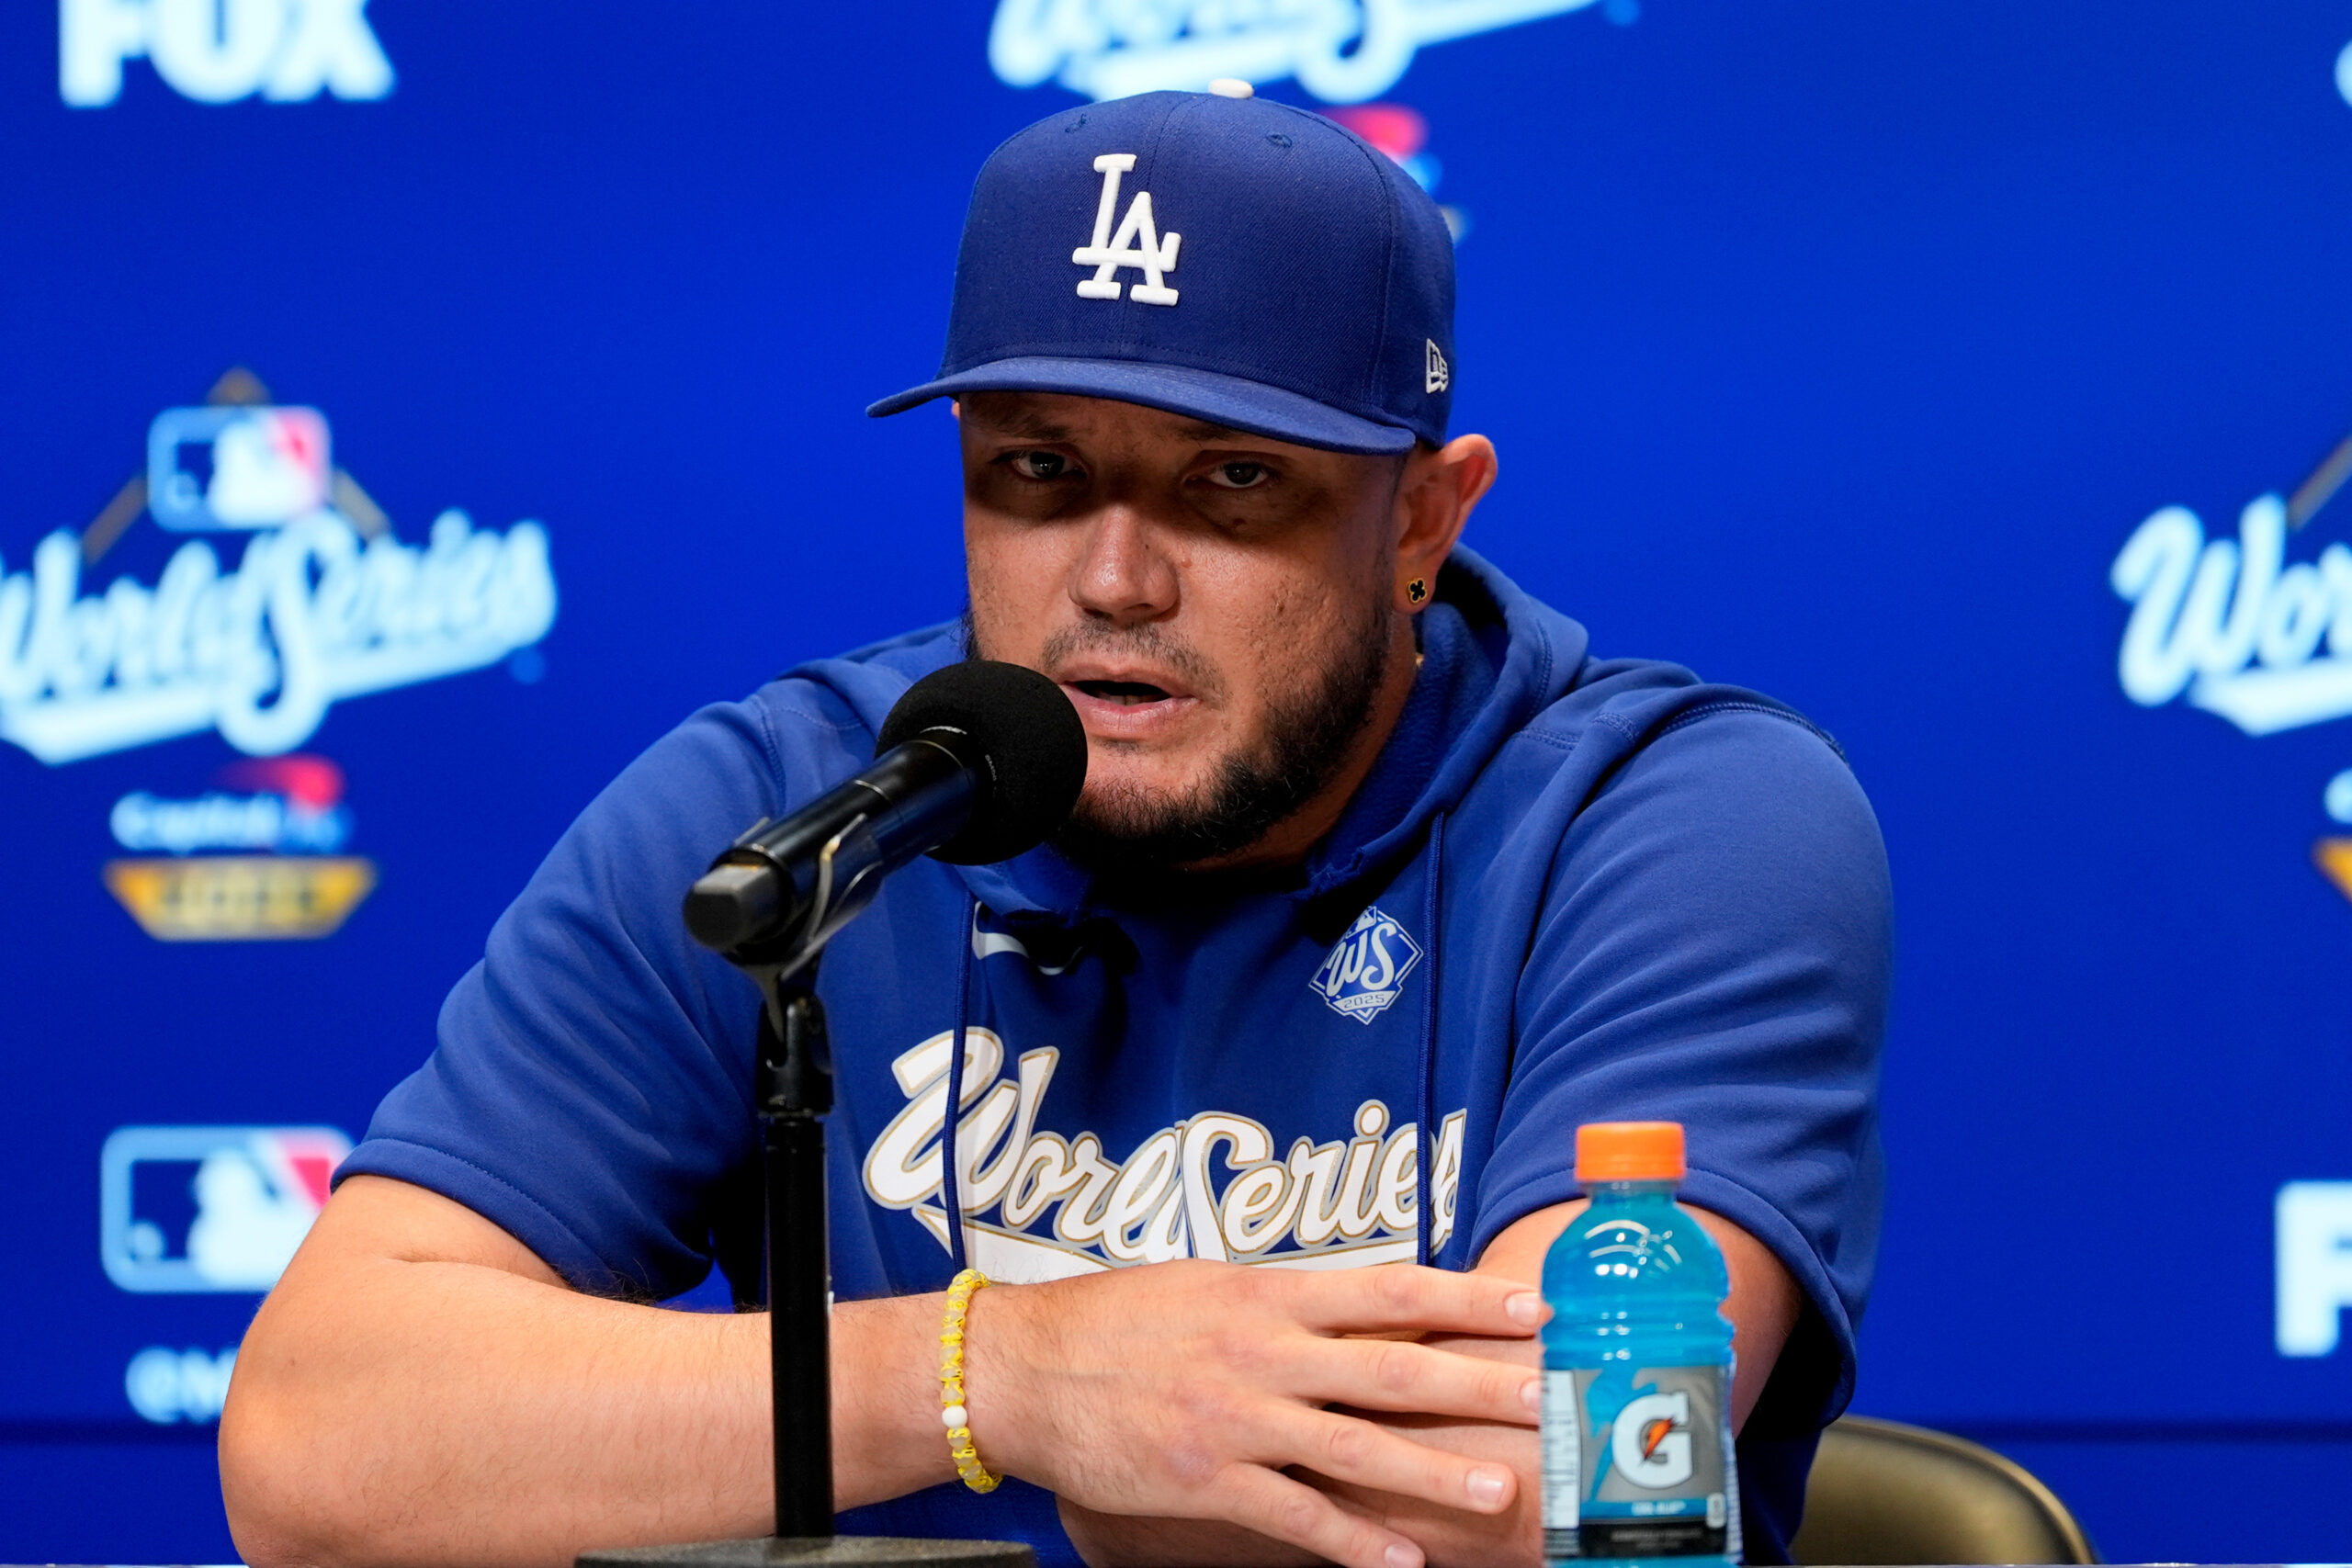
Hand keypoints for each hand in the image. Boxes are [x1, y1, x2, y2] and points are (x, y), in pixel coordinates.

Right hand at [964, 1260, 1545, 1567]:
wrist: (1027, 1368)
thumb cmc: (1117, 1321)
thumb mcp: (1208, 1285)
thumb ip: (1285, 1302)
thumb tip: (1359, 1306)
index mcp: (1269, 1294)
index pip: (1391, 1289)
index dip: (1466, 1297)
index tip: (1531, 1305)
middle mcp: (1265, 1351)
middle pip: (1394, 1368)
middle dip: (1479, 1384)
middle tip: (1548, 1400)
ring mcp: (1239, 1418)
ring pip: (1357, 1447)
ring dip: (1435, 1472)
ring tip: (1500, 1492)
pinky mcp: (1210, 1479)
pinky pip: (1298, 1517)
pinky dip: (1355, 1543)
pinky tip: (1404, 1564)